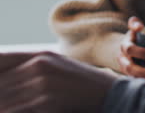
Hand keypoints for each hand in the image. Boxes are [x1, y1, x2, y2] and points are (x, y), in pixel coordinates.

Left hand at [0, 51, 115, 112]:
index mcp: (40, 56)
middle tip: (4, 102)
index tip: (0, 87)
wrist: (113, 95)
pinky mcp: (48, 99)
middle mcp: (40, 64)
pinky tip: (21, 112)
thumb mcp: (58, 72)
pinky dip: (14, 112)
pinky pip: (16, 111)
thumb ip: (32, 72)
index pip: (0, 59)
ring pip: (3, 101)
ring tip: (8, 109)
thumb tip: (6, 84)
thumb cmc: (84, 88)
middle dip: (0, 97)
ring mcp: (44, 81)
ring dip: (4, 107)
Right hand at [118, 16, 144, 81]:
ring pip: (136, 78)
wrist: (127, 48)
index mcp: (125, 47)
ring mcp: (127, 70)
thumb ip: (135, 23)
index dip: (141, 53)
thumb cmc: (135, 36)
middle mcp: (124, 60)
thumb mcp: (133, 27)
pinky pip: (142, 83)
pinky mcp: (134, 77)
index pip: (131, 50)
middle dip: (143, 73)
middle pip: (131, 68)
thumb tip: (139, 26)